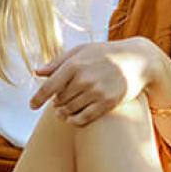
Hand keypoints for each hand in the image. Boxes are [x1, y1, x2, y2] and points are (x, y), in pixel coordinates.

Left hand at [30, 37, 167, 125]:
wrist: (138, 60)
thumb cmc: (104, 53)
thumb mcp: (81, 51)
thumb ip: (58, 62)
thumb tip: (37, 72)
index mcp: (74, 65)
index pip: (49, 87)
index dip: (38, 98)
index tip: (32, 106)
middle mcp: (84, 79)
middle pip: (60, 99)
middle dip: (56, 102)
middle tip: (57, 102)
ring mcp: (97, 92)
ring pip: (70, 110)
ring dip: (63, 113)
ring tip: (62, 112)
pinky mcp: (108, 103)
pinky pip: (85, 117)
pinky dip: (75, 120)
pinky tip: (72, 119)